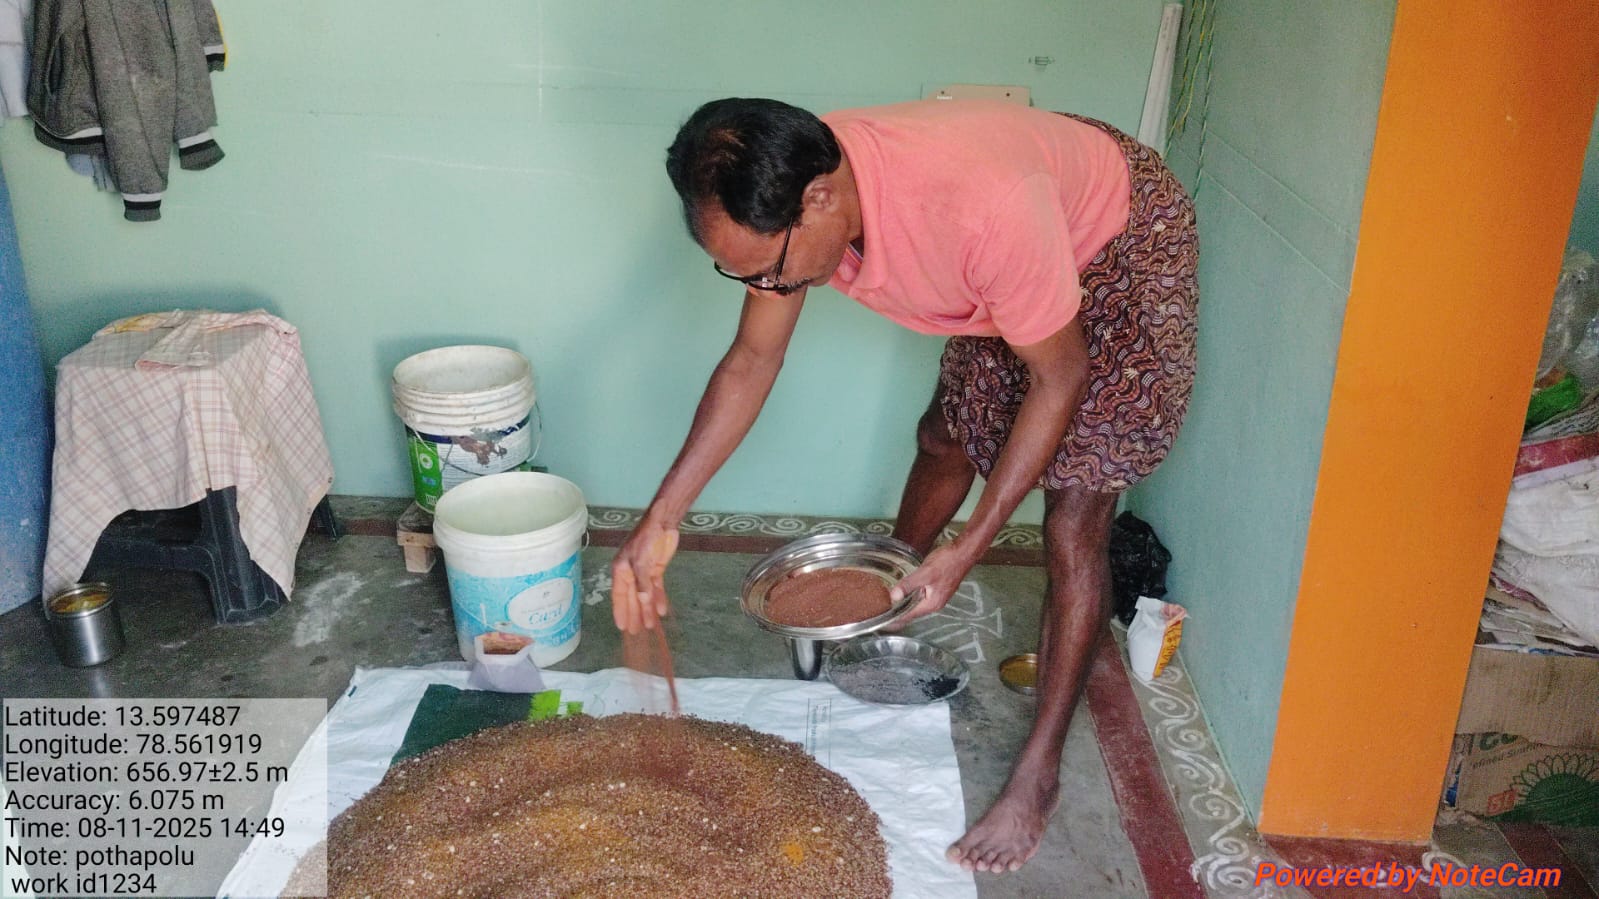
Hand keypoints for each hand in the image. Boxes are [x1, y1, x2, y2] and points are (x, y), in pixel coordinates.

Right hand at [610, 517, 680, 633]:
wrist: (662, 521)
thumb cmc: (646, 537)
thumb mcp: (641, 560)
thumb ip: (642, 582)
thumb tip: (643, 601)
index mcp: (621, 570)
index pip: (619, 596)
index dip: (620, 611)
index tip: (621, 627)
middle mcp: (630, 573)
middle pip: (632, 598)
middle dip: (634, 615)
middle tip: (635, 633)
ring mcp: (643, 572)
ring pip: (644, 595)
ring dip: (647, 610)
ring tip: (650, 626)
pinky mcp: (656, 570)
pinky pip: (656, 588)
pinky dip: (659, 598)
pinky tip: (662, 611)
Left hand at [890, 541, 979, 623]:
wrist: (964, 552)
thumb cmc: (947, 561)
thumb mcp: (925, 572)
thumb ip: (908, 585)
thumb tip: (894, 597)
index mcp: (931, 604)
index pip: (908, 616)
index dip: (894, 619)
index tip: (881, 621)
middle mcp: (934, 604)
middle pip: (912, 612)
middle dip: (897, 613)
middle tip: (881, 611)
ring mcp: (937, 596)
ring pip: (916, 604)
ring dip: (903, 605)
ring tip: (888, 604)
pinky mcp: (937, 589)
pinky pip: (920, 597)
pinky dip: (910, 596)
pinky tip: (904, 592)